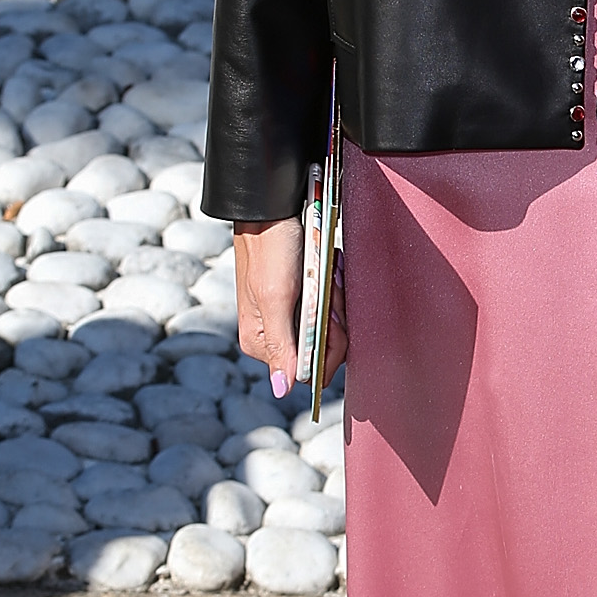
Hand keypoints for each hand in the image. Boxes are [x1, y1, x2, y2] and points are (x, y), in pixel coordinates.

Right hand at [234, 217, 347, 400]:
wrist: (271, 206)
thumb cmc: (270, 248)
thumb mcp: (276, 298)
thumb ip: (281, 346)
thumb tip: (282, 390)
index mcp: (261, 342)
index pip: (310, 370)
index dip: (330, 346)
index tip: (331, 315)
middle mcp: (274, 334)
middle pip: (324, 349)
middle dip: (334, 319)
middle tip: (329, 286)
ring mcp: (288, 315)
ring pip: (331, 326)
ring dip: (336, 299)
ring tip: (328, 273)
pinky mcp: (300, 297)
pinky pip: (328, 305)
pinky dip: (334, 287)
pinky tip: (330, 269)